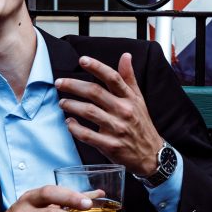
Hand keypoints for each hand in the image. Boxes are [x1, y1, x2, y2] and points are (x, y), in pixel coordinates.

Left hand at [55, 53, 163, 175]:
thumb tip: (125, 56)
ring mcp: (117, 128)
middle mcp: (124, 111)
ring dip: (71, 105)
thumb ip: (129, 78)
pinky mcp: (110, 145)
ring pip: (89, 112)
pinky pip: (87, 135)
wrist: (150, 154)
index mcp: (130, 98)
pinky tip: (69, 123)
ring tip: (62, 102)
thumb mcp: (139, 100)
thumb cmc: (141, 125)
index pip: (113, 78)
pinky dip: (75, 128)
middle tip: (60, 83)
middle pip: (95, 92)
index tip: (82, 60)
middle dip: (74, 85)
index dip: (97, 67)